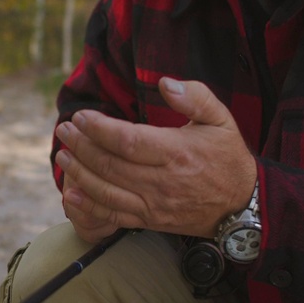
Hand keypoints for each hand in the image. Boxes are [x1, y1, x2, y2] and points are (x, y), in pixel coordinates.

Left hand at [56, 77, 256, 242]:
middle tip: (64, 129)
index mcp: (176, 152)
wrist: (241, 206)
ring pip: (106, 190)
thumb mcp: (222, 120)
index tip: (81, 116)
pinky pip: (112, 216)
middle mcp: (161, 181)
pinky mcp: (149, 220)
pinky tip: (71, 193)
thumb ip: (195, 97)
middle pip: (109, 164)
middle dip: (81, 146)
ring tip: (63, 153)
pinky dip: (89, 206)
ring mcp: (153, 204)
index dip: (98, 129)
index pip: (126, 141)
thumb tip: (165, 82)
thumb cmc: (227, 159)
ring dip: (78, 172)